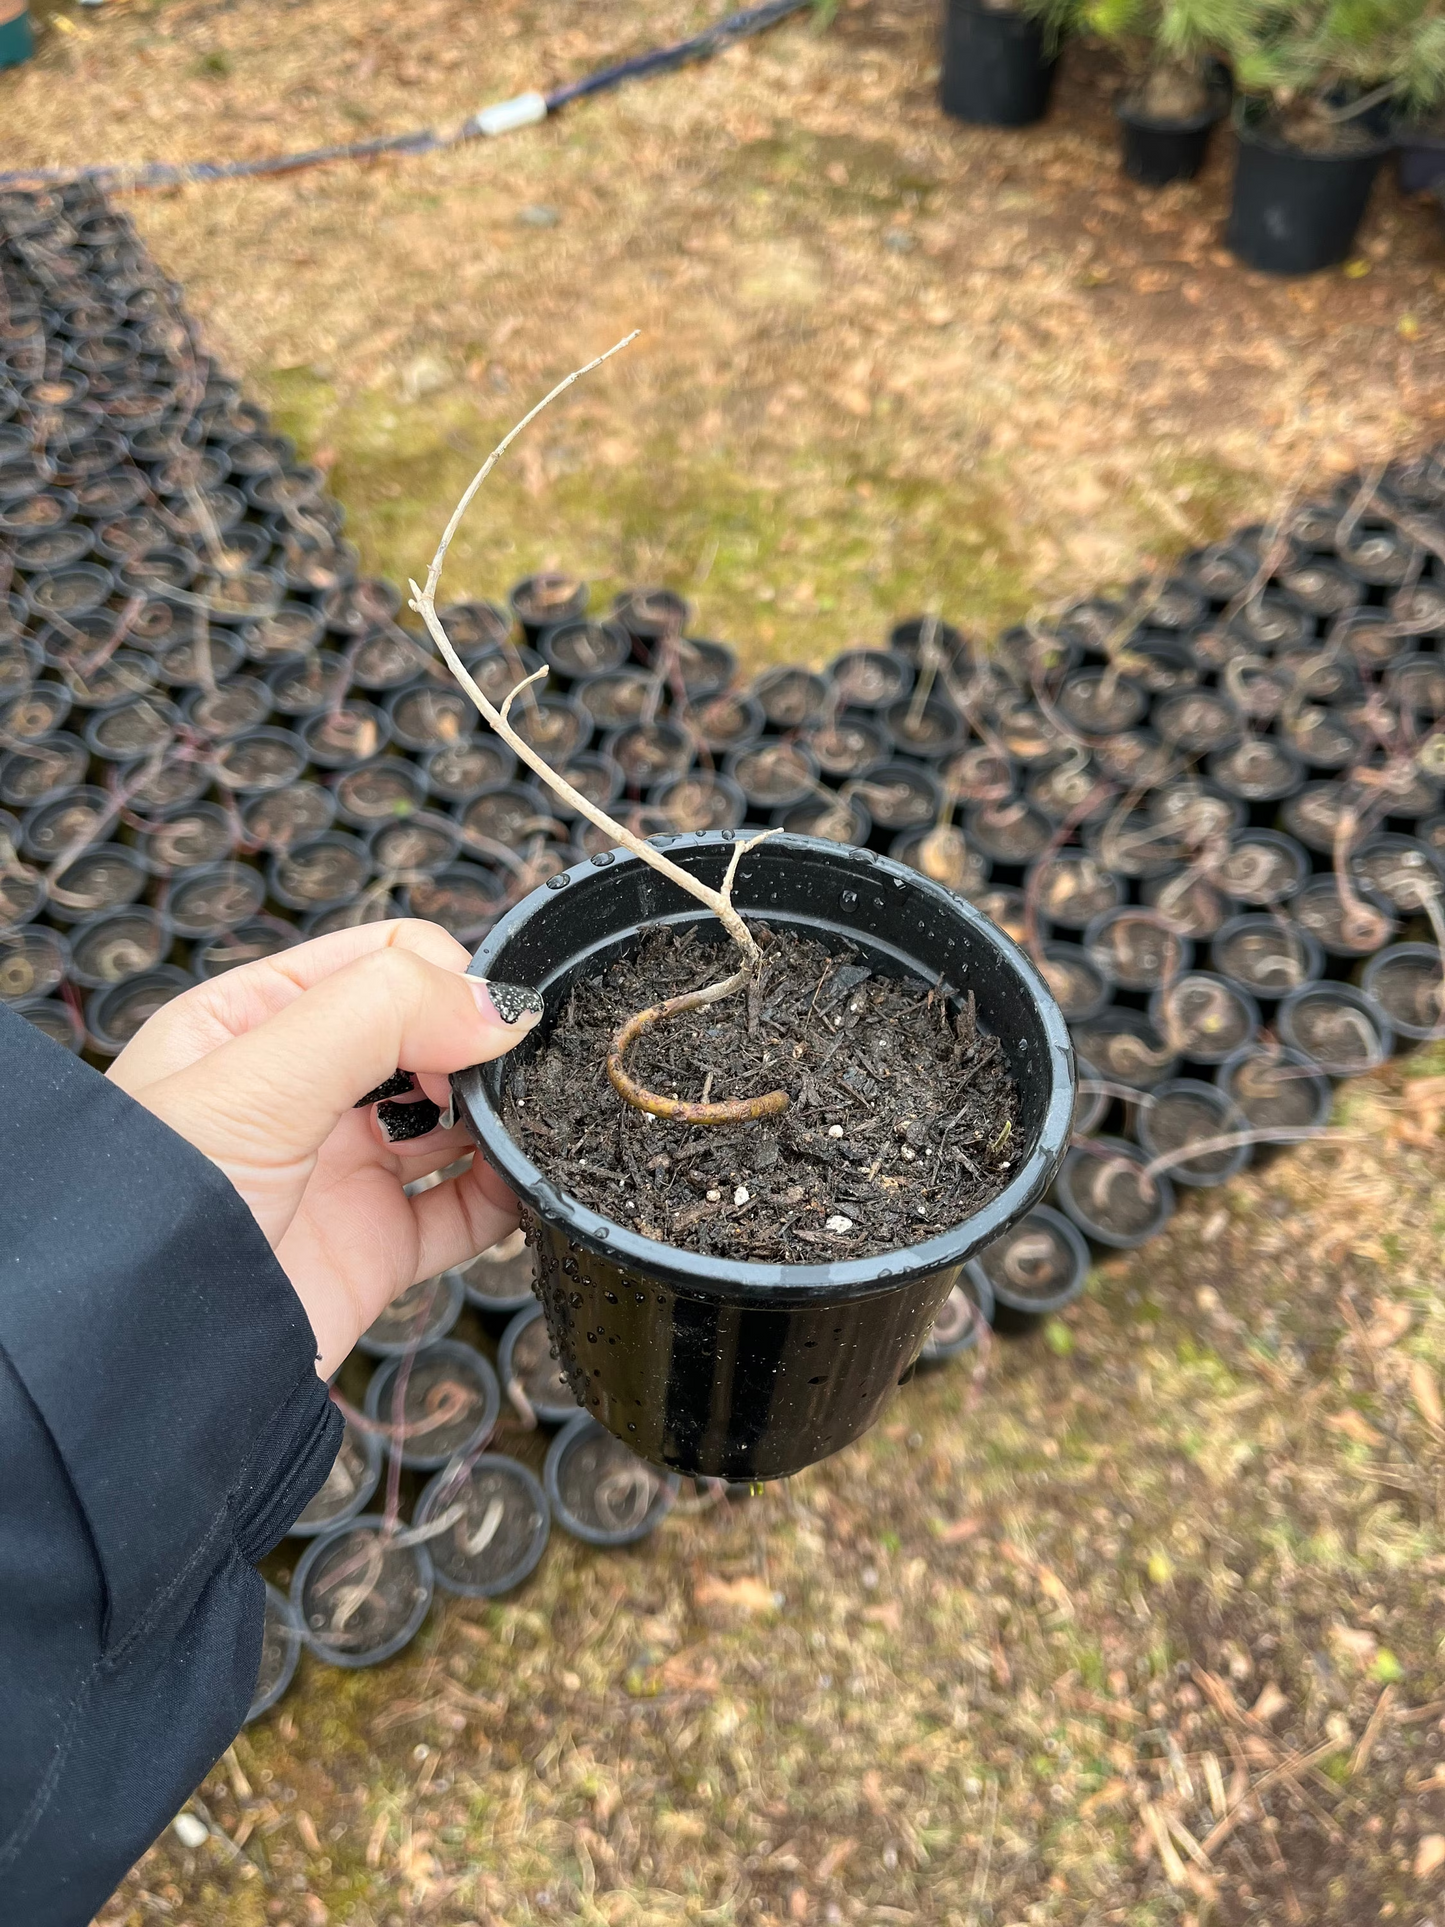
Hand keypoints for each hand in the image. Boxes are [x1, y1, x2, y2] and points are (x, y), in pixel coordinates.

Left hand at [106, 919, 541, 1376]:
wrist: (138, 1357)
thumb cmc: (148, 1204)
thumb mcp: (255, 1077)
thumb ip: (379, 1016)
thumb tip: (499, 1005)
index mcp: (253, 1024)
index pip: (378, 962)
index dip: (442, 981)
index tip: (480, 1024)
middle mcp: (300, 1093)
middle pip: (426, 1037)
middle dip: (478, 1047)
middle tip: (508, 1075)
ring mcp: (340, 1171)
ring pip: (454, 1121)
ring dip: (501, 1115)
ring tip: (534, 1122)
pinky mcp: (374, 1247)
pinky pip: (466, 1208)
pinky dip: (509, 1192)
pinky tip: (530, 1180)